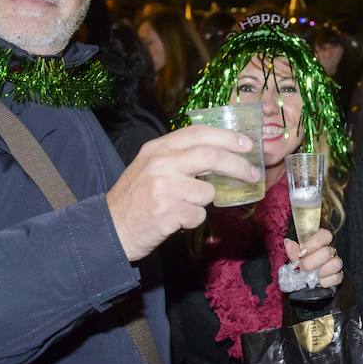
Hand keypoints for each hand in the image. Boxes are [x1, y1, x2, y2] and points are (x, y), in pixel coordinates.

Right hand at [106, 125, 260, 262]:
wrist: (109, 230)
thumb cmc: (136, 199)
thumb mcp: (150, 168)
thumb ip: (180, 158)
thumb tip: (222, 156)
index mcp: (157, 149)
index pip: (197, 133)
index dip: (226, 137)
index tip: (247, 143)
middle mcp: (160, 163)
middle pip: (210, 156)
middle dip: (238, 165)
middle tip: (253, 173)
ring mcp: (163, 187)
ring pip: (207, 191)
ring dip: (204, 203)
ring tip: (184, 206)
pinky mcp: (167, 211)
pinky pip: (199, 215)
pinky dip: (193, 220)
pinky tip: (176, 220)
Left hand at [285, 228, 342, 288]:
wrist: (302, 280)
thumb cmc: (300, 264)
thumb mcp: (294, 256)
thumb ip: (293, 250)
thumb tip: (289, 243)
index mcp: (320, 242)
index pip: (325, 235)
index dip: (315, 242)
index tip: (302, 252)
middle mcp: (330, 251)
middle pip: (327, 252)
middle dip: (312, 262)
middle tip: (302, 268)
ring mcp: (336, 263)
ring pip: (336, 263)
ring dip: (321, 271)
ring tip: (311, 275)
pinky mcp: (338, 276)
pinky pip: (337, 278)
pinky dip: (326, 281)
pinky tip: (318, 282)